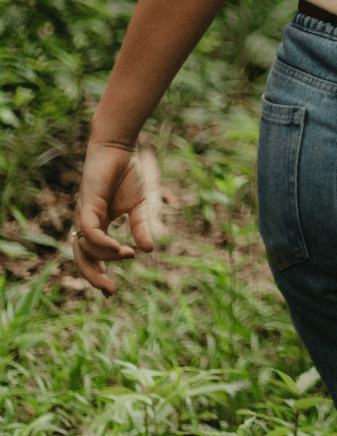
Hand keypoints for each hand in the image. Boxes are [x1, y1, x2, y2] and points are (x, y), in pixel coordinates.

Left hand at [73, 139, 155, 296]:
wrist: (119, 148)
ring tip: (127, 256)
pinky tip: (121, 248)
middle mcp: (87, 224)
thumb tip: (149, 250)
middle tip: (110, 291)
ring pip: (84, 249)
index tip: (111, 292)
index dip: (100, 274)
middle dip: (94, 277)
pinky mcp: (86, 205)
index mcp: (98, 225)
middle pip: (82, 259)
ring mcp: (84, 216)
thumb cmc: (127, 174)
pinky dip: (103, 244)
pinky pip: (91, 232)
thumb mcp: (139, 206)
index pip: (93, 256)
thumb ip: (140, 228)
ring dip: (104, 259)